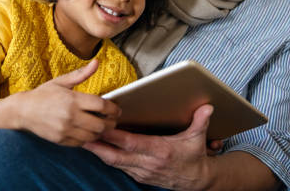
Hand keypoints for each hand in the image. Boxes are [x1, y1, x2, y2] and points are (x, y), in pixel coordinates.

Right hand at [0, 59, 120, 146]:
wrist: (22, 111)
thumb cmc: (43, 94)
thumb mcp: (61, 81)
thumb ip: (81, 74)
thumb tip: (97, 62)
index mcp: (72, 99)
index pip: (101, 106)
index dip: (113, 108)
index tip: (116, 109)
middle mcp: (70, 116)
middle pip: (101, 124)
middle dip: (110, 122)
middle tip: (111, 119)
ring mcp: (65, 130)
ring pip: (93, 136)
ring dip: (100, 132)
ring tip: (100, 125)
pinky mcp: (61, 140)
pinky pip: (82, 143)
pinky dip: (88, 138)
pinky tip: (87, 131)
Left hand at [83, 104, 212, 188]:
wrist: (197, 182)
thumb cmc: (194, 157)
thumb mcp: (198, 139)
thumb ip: (200, 122)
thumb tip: (207, 108)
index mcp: (160, 152)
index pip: (132, 143)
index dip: (115, 136)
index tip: (101, 126)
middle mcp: (148, 163)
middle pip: (117, 156)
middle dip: (98, 146)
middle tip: (82, 134)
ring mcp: (141, 172)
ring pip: (114, 163)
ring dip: (98, 152)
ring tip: (83, 139)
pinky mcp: (138, 176)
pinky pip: (118, 166)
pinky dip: (106, 157)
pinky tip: (96, 148)